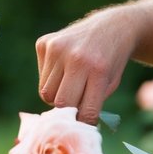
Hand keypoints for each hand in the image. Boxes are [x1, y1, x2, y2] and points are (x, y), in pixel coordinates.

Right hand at [35, 7, 136, 123]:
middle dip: (68, 109)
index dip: (84, 122)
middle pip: (60, 103)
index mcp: (98, 71)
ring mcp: (57, 48)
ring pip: (46, 92)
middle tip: (77, 101)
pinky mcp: (44, 43)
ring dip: (57, 94)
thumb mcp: (110, 84)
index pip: (84, 112)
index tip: (84, 123)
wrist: (111, 27)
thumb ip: (92, 104)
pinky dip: (51, 78)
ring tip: (72, 82)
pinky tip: (64, 66)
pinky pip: (41, 76)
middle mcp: (76, 58)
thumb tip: (70, 126)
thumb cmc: (111, 61)